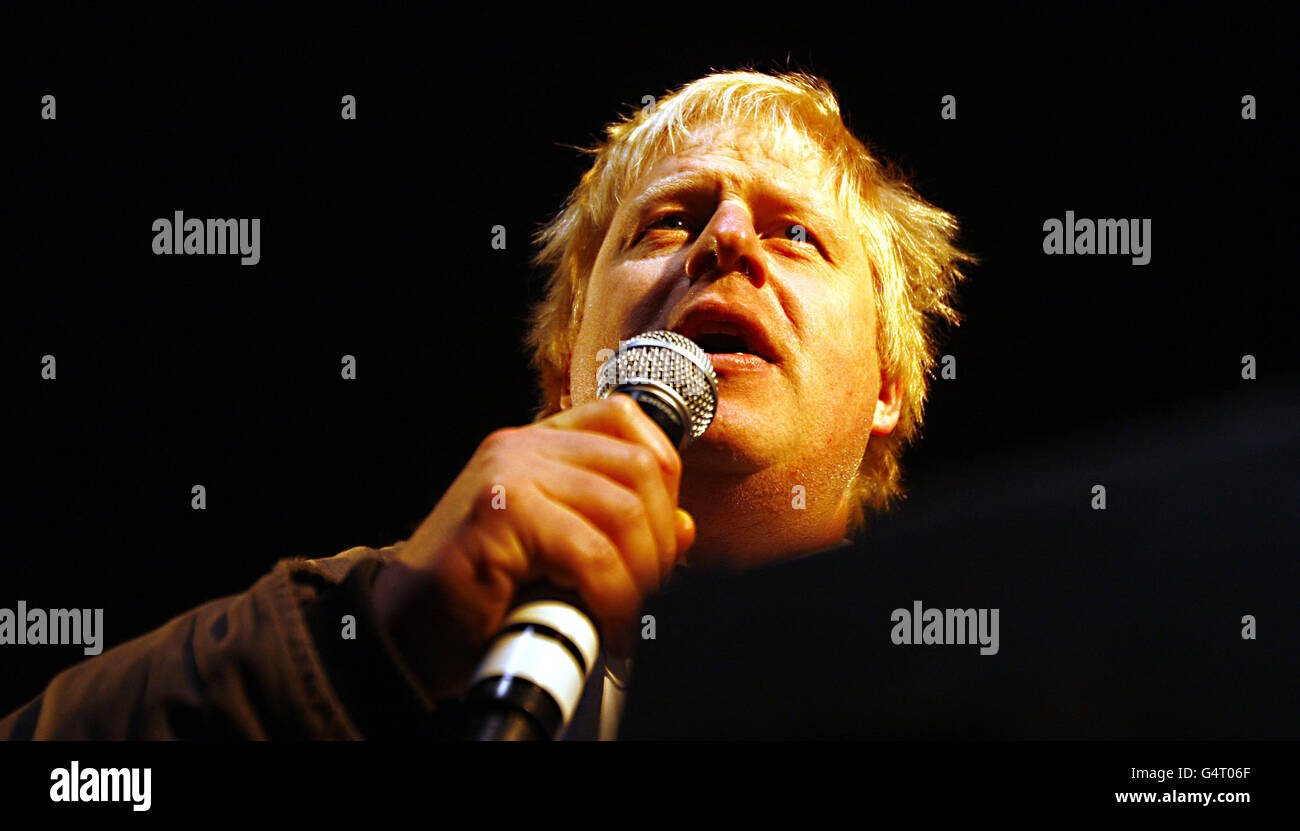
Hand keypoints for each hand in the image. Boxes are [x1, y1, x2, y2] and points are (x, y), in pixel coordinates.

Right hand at [372, 395, 694, 702]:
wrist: (402, 631)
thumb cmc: (479, 596)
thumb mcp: (559, 554)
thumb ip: (615, 531)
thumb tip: (684, 528)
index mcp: (537, 446)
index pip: (628, 422)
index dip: (664, 477)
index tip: (658, 537)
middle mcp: (522, 447)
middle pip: (639, 467)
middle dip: (660, 540)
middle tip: (646, 591)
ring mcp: (509, 472)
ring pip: (624, 511)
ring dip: (640, 575)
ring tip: (623, 614)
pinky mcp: (499, 512)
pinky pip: (592, 554)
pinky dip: (613, 598)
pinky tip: (605, 625)